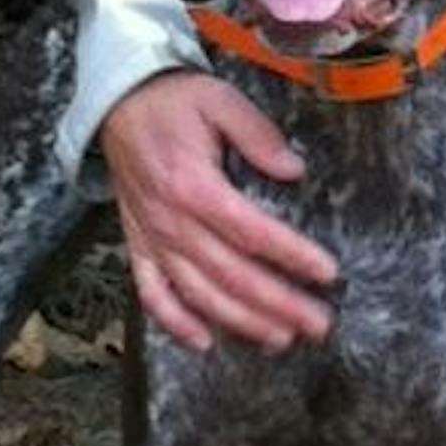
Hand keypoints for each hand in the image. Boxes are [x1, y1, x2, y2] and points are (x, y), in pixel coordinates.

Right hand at [100, 70, 338, 350]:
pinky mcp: (138, 246)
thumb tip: (293, 170)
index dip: (291, 256)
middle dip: (278, 304)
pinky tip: (205, 344)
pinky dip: (174, 324)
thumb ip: (258, 135)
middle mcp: (171, 220)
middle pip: (231, 274)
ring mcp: (152, 238)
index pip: (251, 232)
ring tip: (281, 339)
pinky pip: (152, 294)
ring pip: (198, 293)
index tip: (327, 273)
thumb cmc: (176, 102)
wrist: (119, 103)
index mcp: (193, 185)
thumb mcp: (221, 101)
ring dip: (240, 323)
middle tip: (319, 324)